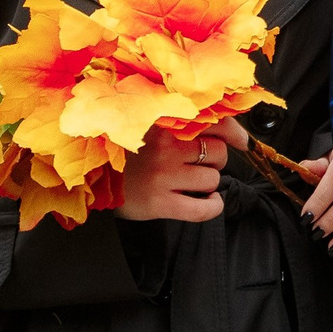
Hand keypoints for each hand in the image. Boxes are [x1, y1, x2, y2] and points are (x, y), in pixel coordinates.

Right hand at [117, 116, 247, 223]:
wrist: (92, 177)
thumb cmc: (128, 151)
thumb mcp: (151, 126)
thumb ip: (183, 121)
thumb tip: (231, 130)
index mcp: (166, 123)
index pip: (216, 123)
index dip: (234, 133)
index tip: (240, 141)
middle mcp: (166, 147)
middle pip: (218, 153)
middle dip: (215, 159)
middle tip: (197, 163)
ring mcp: (162, 176)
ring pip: (212, 179)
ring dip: (209, 182)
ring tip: (191, 181)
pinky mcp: (159, 203)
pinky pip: (202, 209)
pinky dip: (213, 207)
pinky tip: (209, 202)